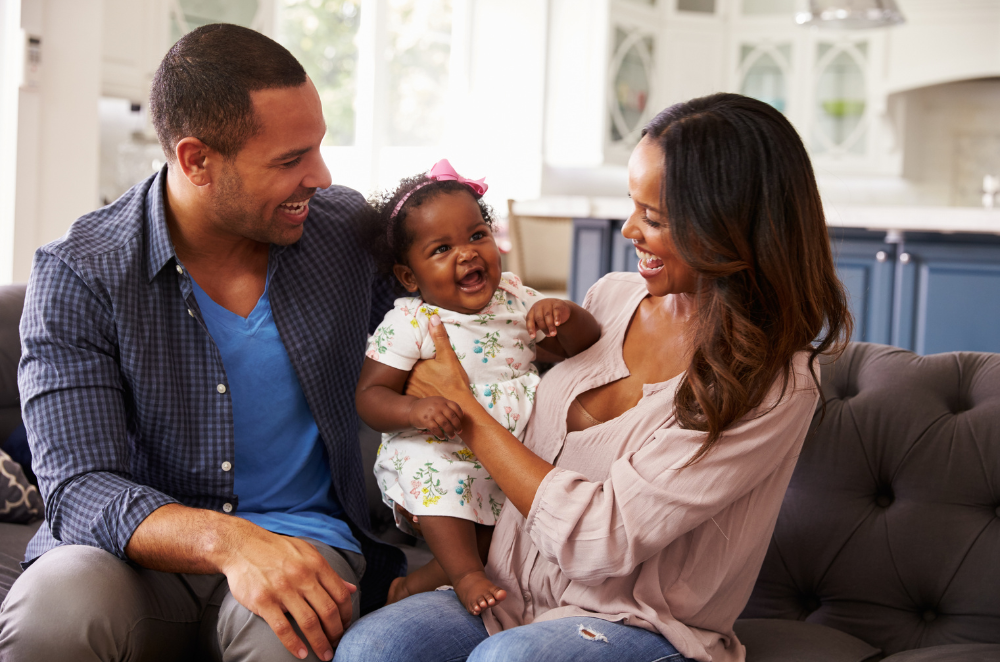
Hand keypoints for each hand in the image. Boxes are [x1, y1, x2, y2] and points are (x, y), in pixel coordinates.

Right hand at [220, 527, 355, 660]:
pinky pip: (282, 628)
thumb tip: (351, 588)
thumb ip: (328, 572)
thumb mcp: (307, 553)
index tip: (345, 627)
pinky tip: (301, 653)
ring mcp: (282, 589)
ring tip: (325, 655)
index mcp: (316, 564)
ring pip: (309, 622)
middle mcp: (302, 576)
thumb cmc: (277, 550)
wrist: (241, 546)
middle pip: (328, 611)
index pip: (341, 594)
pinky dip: (294, 644)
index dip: (346, 615)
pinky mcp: (263, 600)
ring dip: (320, 643)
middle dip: (336, 633)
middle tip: (338, 645)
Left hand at [406, 315, 471, 402]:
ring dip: (406, 376)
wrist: (458, 405)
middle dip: (407, 363)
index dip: (410, 351)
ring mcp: (409, 389)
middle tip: (414, 362)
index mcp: (415, 364)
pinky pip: (405, 391)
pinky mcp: (412, 399)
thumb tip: (433, 317)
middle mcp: (409, 376)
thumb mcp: (448, 356)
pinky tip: (417, 387)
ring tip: (416, 375)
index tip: (412, 349)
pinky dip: (409, 388)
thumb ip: (439, 337)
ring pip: (404, 378)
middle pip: (405, 366)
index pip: (407, 354)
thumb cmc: (454, 381)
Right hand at [408, 396, 463, 437]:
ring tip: (452, 436)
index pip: (455, 407)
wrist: (411, 409)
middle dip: (457, 426)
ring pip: (445, 424)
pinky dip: (441, 434)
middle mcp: (438, 406)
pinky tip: (443, 437)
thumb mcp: (437, 402)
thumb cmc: (427, 407)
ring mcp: (432, 413)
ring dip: (450, 431)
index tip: (461, 421)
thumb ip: (447, 407)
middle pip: (452, 417)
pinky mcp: (426, 420)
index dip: (460, 415)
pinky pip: (436, 429)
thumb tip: (461, 416)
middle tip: (459, 431)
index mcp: (442, 401)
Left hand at [526, 298, 572, 337]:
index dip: (530, 328)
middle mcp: (539, 306)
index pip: (529, 319)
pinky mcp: (557, 304)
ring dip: (550, 326)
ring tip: (553, 334)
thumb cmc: (547, 315)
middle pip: (539, 318)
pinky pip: (556, 311)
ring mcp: (548, 304)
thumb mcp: (540, 320)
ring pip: (547, 315)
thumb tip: (532, 335)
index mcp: (533, 310)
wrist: (559, 306)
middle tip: (549, 335)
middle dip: (543, 328)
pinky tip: (557, 324)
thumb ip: (536, 326)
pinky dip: (556, 318)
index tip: (533, 336)